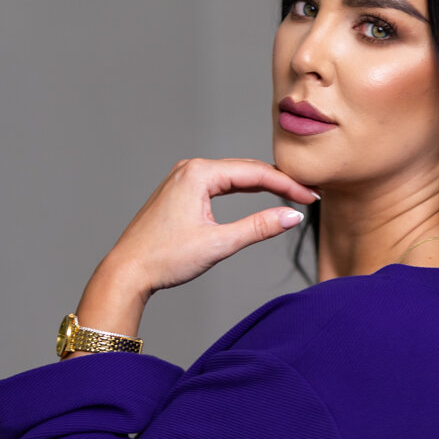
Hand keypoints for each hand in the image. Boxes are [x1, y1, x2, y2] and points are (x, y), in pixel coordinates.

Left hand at [86, 157, 318, 301]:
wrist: (128, 270)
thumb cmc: (165, 258)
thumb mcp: (219, 244)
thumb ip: (259, 228)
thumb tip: (292, 216)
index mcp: (199, 174)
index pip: (255, 173)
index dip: (287, 185)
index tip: (310, 198)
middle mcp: (189, 168)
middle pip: (245, 170)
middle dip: (277, 183)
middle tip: (306, 196)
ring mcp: (182, 178)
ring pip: (232, 176)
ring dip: (260, 185)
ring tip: (288, 195)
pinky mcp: (178, 191)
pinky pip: (217, 184)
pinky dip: (240, 190)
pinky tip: (255, 196)